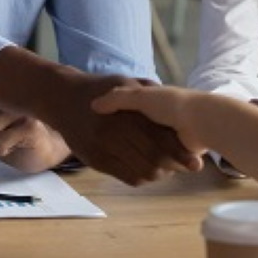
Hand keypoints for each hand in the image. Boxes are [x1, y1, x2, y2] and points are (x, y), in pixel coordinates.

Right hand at [0, 49, 201, 185]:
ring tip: (169, 168)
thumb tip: (172, 98)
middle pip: (153, 158)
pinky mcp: (95, 160)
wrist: (61, 99)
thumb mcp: (122, 80)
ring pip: (142, 171)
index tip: (196, 160)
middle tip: (188, 166)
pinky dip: (142, 177)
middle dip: (174, 166)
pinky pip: (126, 176)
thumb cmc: (97, 88)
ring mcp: (103, 147)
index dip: (179, 151)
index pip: (159, 137)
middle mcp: (114, 131)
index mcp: (125, 112)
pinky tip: (149, 171)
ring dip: (159, 173)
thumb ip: (146, 89)